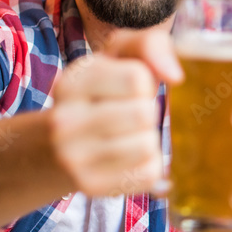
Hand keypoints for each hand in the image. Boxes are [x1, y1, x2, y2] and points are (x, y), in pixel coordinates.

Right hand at [49, 29, 182, 197]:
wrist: (56, 148)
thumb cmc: (102, 94)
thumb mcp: (117, 57)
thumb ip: (150, 45)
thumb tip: (175, 75)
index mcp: (71, 83)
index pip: (136, 78)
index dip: (144, 82)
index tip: (127, 89)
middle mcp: (64, 121)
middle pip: (143, 114)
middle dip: (147, 112)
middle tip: (129, 114)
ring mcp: (74, 158)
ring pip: (147, 146)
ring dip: (149, 139)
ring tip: (127, 135)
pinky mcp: (92, 187)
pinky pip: (150, 174)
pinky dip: (149, 164)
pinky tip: (128, 158)